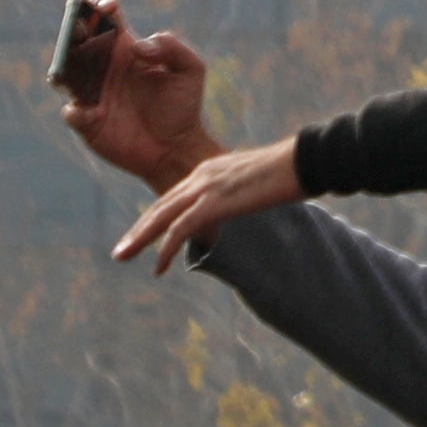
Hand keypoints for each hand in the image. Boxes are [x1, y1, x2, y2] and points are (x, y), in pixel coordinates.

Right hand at [54, 3, 220, 194]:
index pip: (106, 19)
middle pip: (78, 41)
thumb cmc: (183, 106)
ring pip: (65, 74)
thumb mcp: (190, 69)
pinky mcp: (89, 122)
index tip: (105, 6)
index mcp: (126, 49)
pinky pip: (72, 112)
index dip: (100, 6)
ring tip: (66, 69)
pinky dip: (76, 110)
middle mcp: (104, 68)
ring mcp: (93, 94)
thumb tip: (138, 45)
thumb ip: (171, 47)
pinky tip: (90, 112)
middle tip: (79, 30)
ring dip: (62, 68)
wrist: (177, 148)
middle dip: (72, 31)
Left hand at [111, 131, 308, 271]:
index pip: (174, 196)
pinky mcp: (214, 203)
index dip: (155, 217)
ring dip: (139, 239)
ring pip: (160, 217)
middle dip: (138, 229)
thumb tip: (242, 202)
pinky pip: (179, 230)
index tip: (143, 234)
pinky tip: (159, 266)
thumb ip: (241, 191)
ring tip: (122, 257)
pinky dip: (165, 249)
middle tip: (121, 250)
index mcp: (210, 169)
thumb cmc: (291, 170)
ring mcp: (206, 188)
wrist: (305, 160)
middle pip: (160, 205)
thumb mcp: (256, 181)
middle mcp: (201, 175)